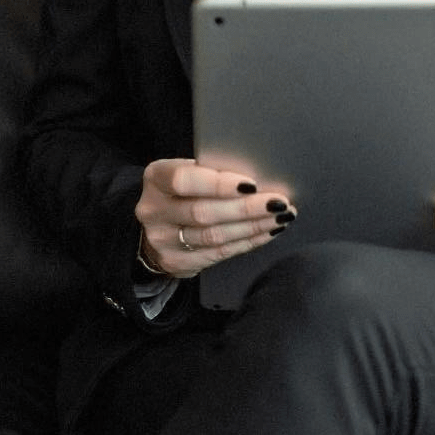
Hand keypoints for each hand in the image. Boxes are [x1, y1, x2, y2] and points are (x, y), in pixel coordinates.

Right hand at [135, 159, 296, 277]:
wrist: (156, 225)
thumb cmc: (182, 190)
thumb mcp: (186, 171)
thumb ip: (211, 171)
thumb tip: (259, 174)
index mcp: (156, 178)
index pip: (184, 180)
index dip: (219, 184)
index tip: (252, 184)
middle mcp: (153, 211)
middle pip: (203, 212)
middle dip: (247, 208)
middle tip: (278, 202)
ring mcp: (162, 241)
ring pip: (214, 236)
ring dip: (253, 226)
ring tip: (280, 217)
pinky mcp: (177, 263)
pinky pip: (219, 254)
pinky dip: (248, 242)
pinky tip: (267, 232)